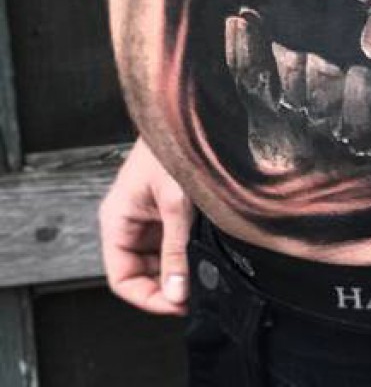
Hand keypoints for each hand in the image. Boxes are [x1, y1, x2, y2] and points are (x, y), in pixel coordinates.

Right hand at [100, 137, 193, 315]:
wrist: (188, 115)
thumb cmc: (174, 149)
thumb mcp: (176, 204)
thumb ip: (175, 250)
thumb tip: (176, 292)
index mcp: (117, 220)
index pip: (121, 278)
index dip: (147, 297)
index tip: (177, 304)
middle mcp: (128, 222)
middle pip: (140, 272)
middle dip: (165, 286)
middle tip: (196, 294)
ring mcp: (148, 217)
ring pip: (157, 260)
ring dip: (177, 270)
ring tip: (203, 275)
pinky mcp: (166, 210)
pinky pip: (171, 242)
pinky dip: (185, 253)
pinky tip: (204, 255)